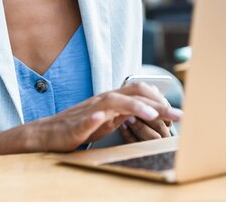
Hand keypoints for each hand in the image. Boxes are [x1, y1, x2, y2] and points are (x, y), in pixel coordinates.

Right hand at [28, 82, 181, 151]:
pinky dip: (95, 118)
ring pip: (113, 102)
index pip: (140, 93)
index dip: (159, 100)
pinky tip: (102, 118)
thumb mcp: (108, 120)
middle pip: (132, 93)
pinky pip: (86, 119)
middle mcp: (103, 100)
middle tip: (176, 114)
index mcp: (112, 99)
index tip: (176, 113)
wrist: (49, 133)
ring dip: (134, 106)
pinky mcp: (76, 124)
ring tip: (151, 114)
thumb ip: (125, 113)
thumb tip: (145, 110)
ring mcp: (90, 110)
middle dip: (156, 103)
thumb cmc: (80, 126)